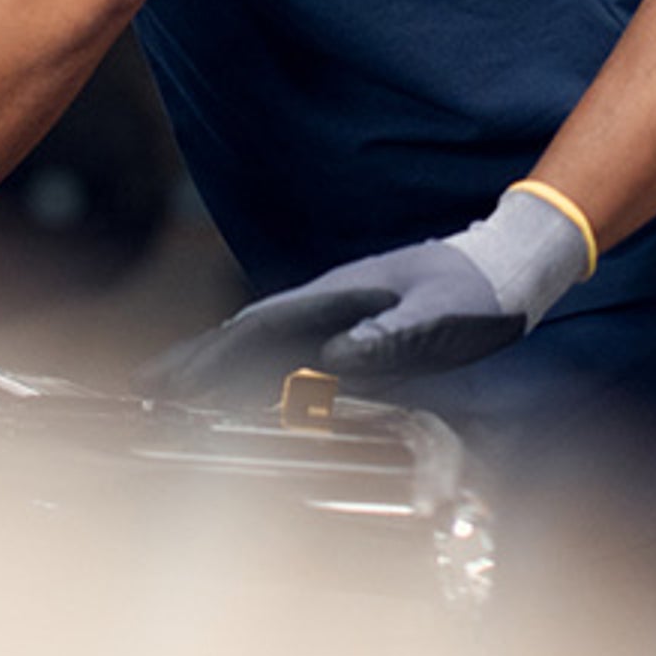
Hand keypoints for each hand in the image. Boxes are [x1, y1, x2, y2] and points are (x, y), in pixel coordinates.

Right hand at [147, 184, 596, 405]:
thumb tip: (337, 359)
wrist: (509, 266)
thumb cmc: (480, 291)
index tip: (179, 381)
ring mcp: (337, 312)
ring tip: (171, 389)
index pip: (264, 328)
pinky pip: (291, 351)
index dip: (217, 356)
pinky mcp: (353, 328)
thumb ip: (393, 335)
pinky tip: (240, 390)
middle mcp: (329, 300)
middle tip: (145, 387)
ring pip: (263, 341)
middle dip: (197, 359)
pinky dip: (255, 370)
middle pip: (248, 331)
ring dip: (217, 364)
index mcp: (341, 294)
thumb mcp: (442, 315)